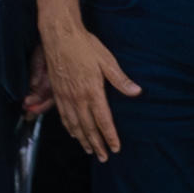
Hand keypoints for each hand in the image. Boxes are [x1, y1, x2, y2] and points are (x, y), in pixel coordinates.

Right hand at [40, 12, 129, 163]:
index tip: (115, 148)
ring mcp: (65, 96)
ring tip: (89, 150)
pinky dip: (69, 127)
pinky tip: (72, 133)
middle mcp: (77, 98)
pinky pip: (63, 116)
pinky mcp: (57, 92)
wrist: (60, 35)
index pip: (103, 120)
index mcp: (92, 91)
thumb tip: (136, 92)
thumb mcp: (107, 61)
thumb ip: (120, 80)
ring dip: (82, 139)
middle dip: (96, 144)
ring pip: (74, 124)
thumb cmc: (85, 46)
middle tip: (103, 157)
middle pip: (88, 127)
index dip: (110, 136)